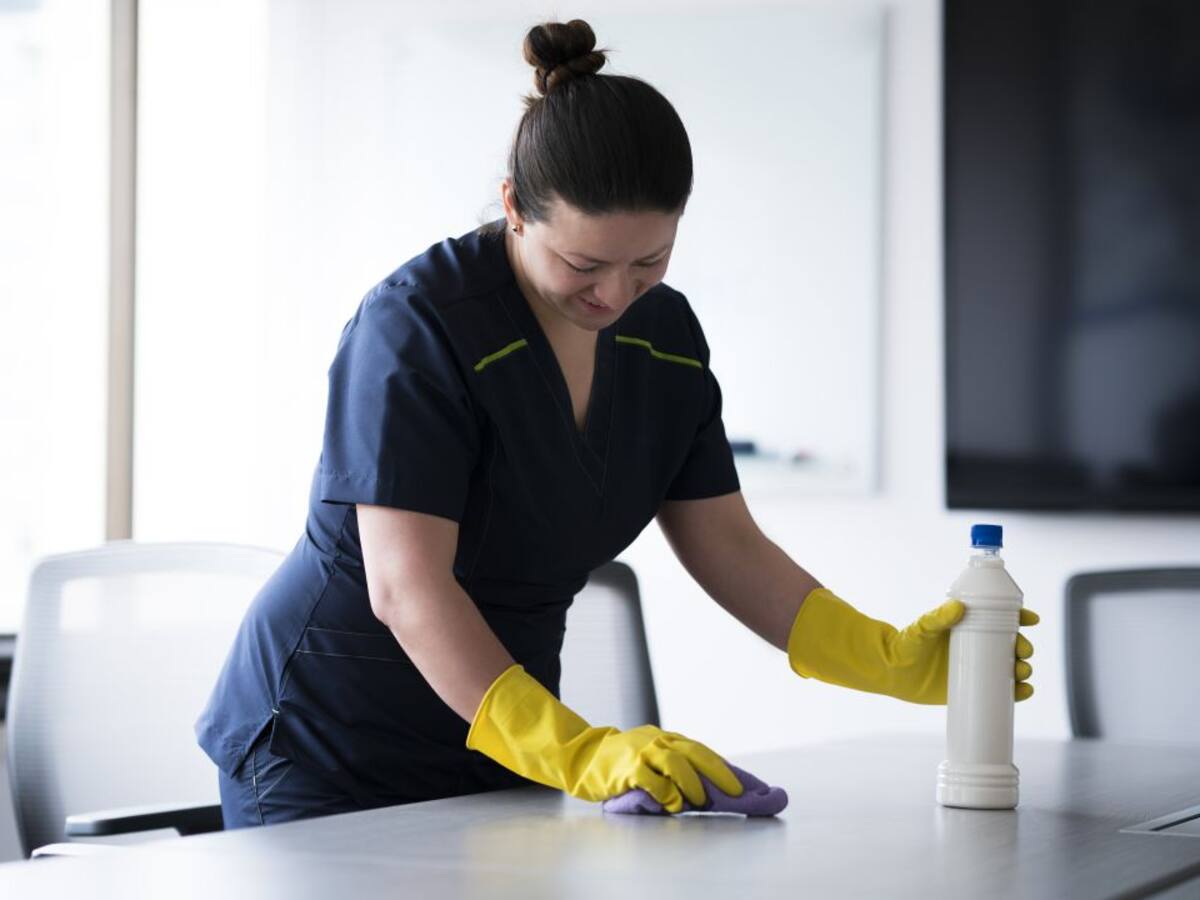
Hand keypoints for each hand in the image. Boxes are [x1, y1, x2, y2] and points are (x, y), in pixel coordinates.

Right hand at [467, 665, 741, 812]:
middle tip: (736, 793)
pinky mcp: (625, 767)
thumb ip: (674, 768)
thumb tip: (709, 790)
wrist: (580, 758)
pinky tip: (673, 805)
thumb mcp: (649, 759)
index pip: (702, 750)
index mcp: (666, 738)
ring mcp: (640, 751)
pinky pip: (652, 780)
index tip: (746, 786)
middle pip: (696, 752)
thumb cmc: (620, 765)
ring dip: (694, 784)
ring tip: (701, 801)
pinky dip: (667, 793)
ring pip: (677, 762)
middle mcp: (657, 740)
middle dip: (720, 773)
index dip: (724, 768)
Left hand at [787, 589, 1038, 704]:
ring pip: (1009, 667)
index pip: (1000, 619)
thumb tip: (957, 606)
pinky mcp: (972, 688)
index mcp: (968, 627)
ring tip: (1022, 671)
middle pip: (1010, 645)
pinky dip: (1016, 691)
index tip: (1030, 619)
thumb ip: (936, 618)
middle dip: (1023, 647)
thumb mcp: (921, 629)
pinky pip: (1000, 690)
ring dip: (1023, 669)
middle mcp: (976, 646)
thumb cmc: (904, 645)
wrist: (889, 672)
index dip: (1019, 618)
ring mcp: (975, 668)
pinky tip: (1024, 691)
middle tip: (1022, 651)